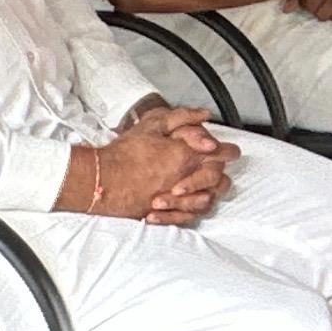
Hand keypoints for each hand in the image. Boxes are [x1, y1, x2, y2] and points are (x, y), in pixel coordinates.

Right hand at [71, 104, 234, 223]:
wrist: (102, 180)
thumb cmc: (125, 153)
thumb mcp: (153, 124)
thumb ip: (183, 117)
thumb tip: (204, 114)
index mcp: (187, 156)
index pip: (223, 154)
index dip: (229, 150)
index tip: (228, 149)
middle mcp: (187, 179)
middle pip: (219, 178)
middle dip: (219, 170)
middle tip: (214, 165)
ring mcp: (178, 199)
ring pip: (209, 199)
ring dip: (209, 189)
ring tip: (203, 182)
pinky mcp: (167, 213)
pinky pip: (191, 216)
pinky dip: (193, 208)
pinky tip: (188, 200)